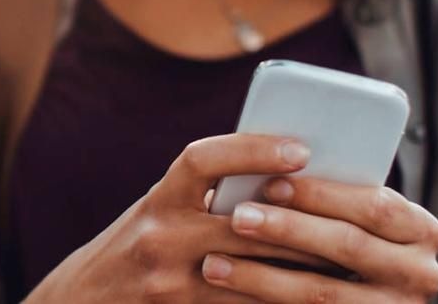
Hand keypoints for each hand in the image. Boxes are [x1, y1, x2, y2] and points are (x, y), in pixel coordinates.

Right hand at [24, 134, 329, 302]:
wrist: (84, 301)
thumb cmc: (136, 248)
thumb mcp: (161, 211)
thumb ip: (207, 196)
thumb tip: (282, 178)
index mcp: (159, 199)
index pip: (202, 160)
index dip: (252, 150)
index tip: (301, 149)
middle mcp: (160, 236)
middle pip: (246, 224)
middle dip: (303, 221)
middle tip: (354, 216)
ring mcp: (169, 282)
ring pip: (254, 272)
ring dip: (303, 267)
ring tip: (346, 259)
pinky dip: (278, 298)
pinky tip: (309, 295)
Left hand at [202, 177, 437, 302]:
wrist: (359, 298)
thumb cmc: (347, 239)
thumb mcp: (356, 217)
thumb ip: (334, 197)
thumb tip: (274, 162)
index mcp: (421, 230)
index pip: (374, 205)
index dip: (322, 194)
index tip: (271, 183)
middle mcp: (420, 274)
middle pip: (348, 246)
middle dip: (288, 229)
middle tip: (238, 217)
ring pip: (321, 293)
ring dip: (262, 277)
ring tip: (214, 263)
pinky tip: (230, 294)